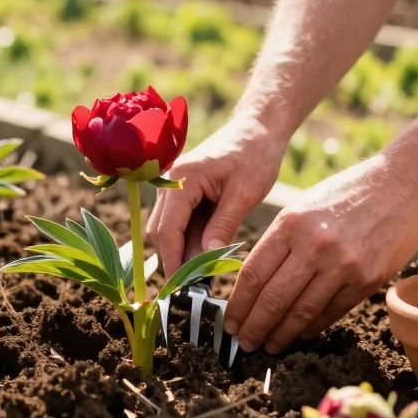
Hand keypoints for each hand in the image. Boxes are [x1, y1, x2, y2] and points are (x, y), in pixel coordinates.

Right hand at [147, 119, 284, 273]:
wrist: (257, 128)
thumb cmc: (255, 155)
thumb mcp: (244, 193)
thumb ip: (223, 225)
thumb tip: (207, 259)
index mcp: (183, 179)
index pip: (167, 229)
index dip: (173, 260)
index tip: (184, 287)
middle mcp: (170, 183)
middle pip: (160, 232)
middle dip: (174, 260)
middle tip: (195, 288)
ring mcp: (173, 187)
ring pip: (166, 230)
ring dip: (181, 253)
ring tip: (203, 277)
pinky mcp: (183, 193)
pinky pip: (178, 223)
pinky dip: (188, 242)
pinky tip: (205, 258)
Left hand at [224, 154, 417, 353]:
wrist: (402, 185)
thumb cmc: (346, 194)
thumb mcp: (303, 207)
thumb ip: (279, 241)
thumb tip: (253, 283)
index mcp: (290, 224)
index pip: (253, 275)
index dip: (238, 305)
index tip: (230, 322)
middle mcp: (314, 245)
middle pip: (273, 299)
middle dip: (254, 327)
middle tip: (243, 343)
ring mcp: (343, 265)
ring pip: (301, 312)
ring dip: (281, 334)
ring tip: (270, 346)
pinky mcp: (367, 279)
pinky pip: (332, 312)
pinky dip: (313, 327)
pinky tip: (301, 334)